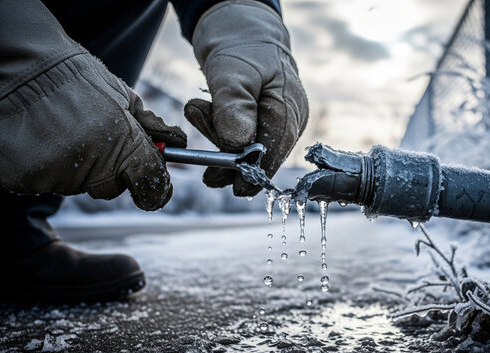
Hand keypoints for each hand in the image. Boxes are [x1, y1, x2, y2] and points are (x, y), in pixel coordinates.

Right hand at [0, 53, 186, 209]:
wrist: (22, 66)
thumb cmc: (77, 78)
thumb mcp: (124, 97)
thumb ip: (151, 128)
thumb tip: (177, 144)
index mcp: (123, 146)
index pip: (150, 185)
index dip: (157, 189)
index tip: (156, 188)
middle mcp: (92, 167)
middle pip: (112, 188)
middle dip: (111, 170)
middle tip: (96, 139)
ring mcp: (57, 175)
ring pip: (77, 184)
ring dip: (76, 166)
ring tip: (63, 131)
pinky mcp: (25, 179)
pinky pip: (45, 181)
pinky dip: (46, 166)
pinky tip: (42, 138)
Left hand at [185, 0, 307, 196]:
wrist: (243, 30)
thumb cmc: (241, 46)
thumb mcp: (231, 72)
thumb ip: (234, 107)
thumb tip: (238, 145)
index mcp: (289, 110)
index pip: (273, 153)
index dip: (251, 173)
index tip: (228, 185)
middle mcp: (291, 121)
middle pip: (260, 156)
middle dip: (225, 148)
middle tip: (197, 114)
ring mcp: (281, 123)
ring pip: (249, 149)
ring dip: (218, 135)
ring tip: (199, 106)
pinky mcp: (267, 122)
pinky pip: (244, 139)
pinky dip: (222, 130)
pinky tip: (209, 110)